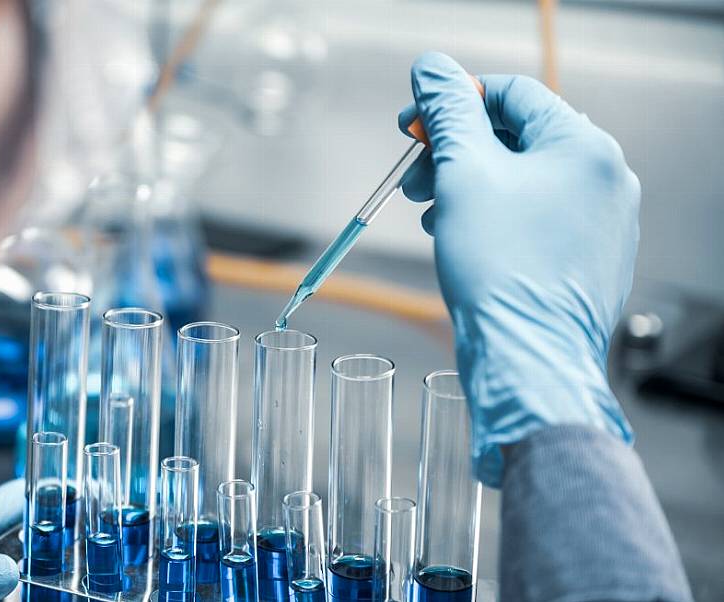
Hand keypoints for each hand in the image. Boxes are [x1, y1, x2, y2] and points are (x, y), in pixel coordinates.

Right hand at [397, 52, 637, 486]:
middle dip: (455, 153)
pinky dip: (491, 220)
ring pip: (522, 183)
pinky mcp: (585, 261)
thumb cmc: (502, 273)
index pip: (513, 95)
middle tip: (414, 175)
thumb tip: (433, 71)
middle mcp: (604, 182)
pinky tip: (460, 239)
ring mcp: (600, 225)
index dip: (453, 102)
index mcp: (584, 149)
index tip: (413, 124)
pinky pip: (533, 221)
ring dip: (467, 188)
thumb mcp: (463, 175)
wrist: (528, 360)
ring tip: (432, 213)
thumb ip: (448, 114)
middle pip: (517, 139)